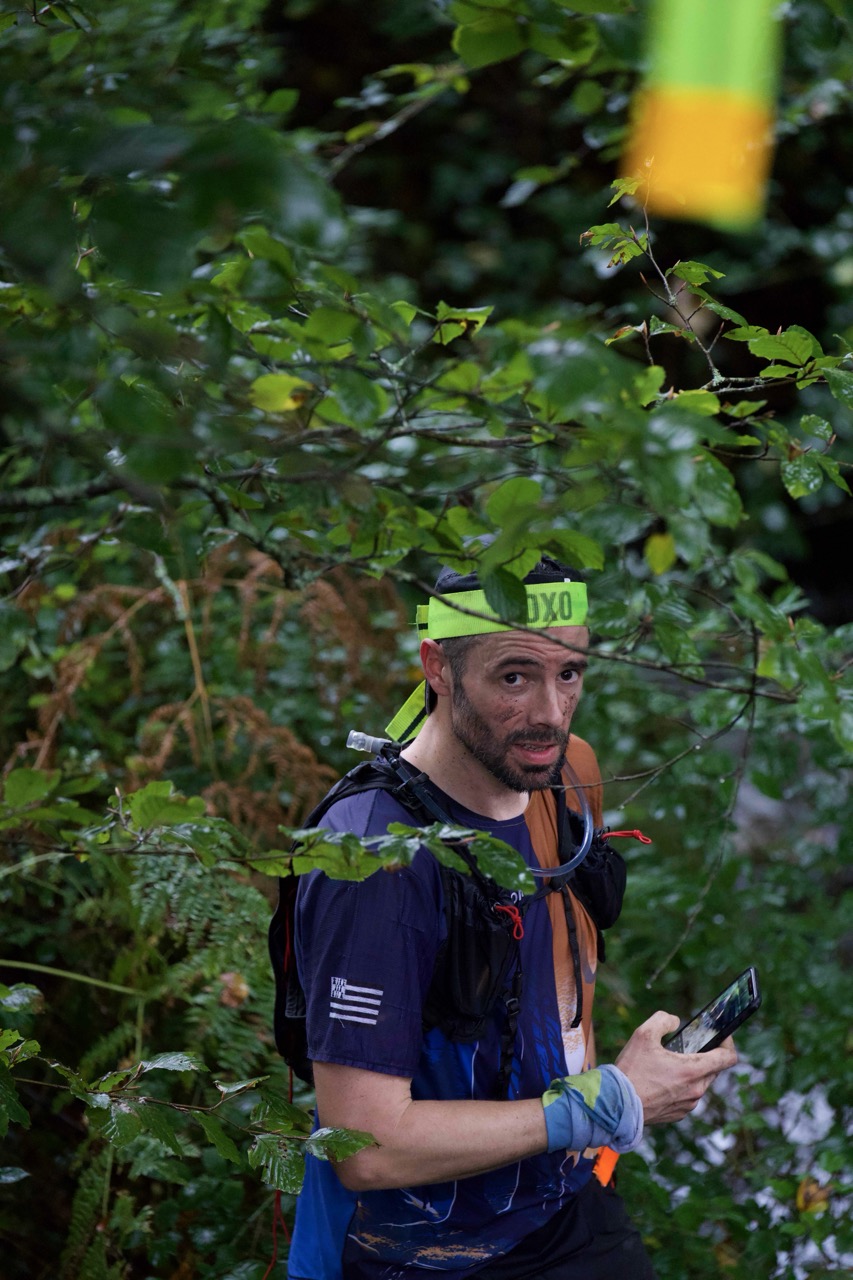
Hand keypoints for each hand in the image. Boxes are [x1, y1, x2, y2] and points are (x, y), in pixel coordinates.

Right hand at [615, 1011, 737, 1125]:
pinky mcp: (679, 1114)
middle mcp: (696, 1090)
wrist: (617, 1104)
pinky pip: (688, 1096)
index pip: (728, 1058)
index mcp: (693, 1070)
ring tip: (670, 1064)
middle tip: (688, 1047)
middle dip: (705, 1056)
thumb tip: (675, 1021)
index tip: (721, 1036)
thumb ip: (663, 1020)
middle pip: (714, 1069)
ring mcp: (688, 1105)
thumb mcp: (643, 1034)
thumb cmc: (631, 1070)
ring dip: (692, 1072)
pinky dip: (682, 1086)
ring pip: (700, 1083)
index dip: (728, 1043)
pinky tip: (662, 1080)